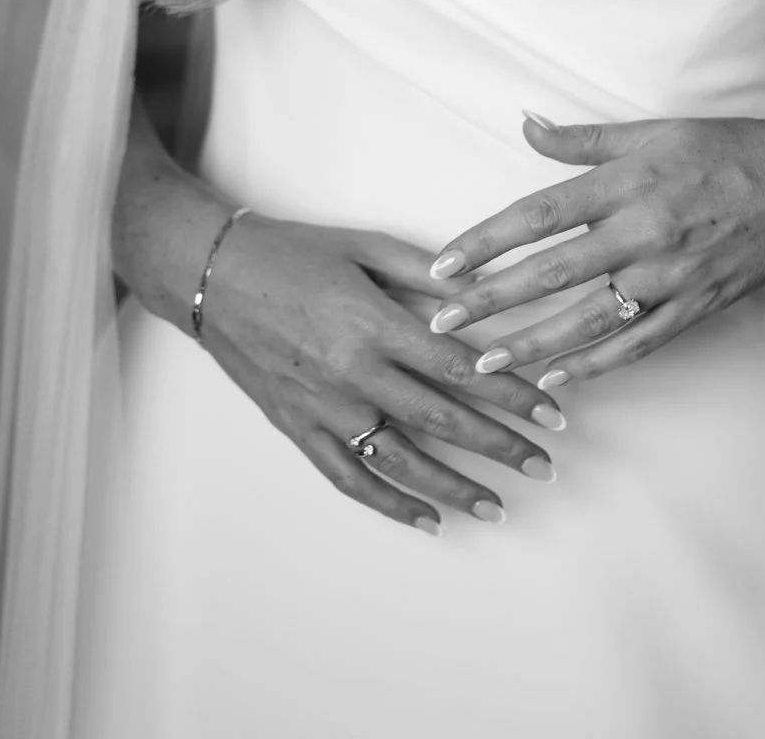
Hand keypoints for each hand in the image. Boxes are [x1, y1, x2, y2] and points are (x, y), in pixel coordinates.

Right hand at [201, 215, 566, 536]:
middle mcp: (352, 373)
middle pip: (441, 420)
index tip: (551, 412)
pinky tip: (427, 518)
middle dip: (500, 446)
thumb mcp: (365, 245)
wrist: (213, 276)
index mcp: (373, 322)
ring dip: (454, 488)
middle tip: (545, 463)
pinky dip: (390, 504)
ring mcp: (323, 408)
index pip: (460, 367)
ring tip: (498, 506)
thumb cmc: (294, 253)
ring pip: (400, 463)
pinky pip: (350, 478)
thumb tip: (484, 290)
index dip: (512, 393)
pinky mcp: (298, 429)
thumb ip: (426, 273)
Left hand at [426, 113, 764, 390]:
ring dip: (530, 344)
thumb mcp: (652, 130)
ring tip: (482, 364)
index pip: (538, 215)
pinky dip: (596, 364)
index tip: (442, 264)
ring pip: (587, 320)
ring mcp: (671, 276)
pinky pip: (638, 343)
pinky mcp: (697, 305)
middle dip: (489, 302)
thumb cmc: (726, 148)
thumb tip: (524, 123)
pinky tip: (558, 378)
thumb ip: (583, 138)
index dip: (485, 242)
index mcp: (626, 183)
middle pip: (551, 274)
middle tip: (439, 325)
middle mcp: (643, 232)